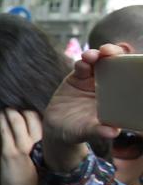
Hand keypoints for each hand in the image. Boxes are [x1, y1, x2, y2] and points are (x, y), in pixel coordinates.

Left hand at [0, 109, 42, 184]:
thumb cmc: (32, 182)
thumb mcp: (41, 162)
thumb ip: (39, 148)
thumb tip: (36, 138)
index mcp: (48, 146)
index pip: (44, 123)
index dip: (36, 114)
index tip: (28, 108)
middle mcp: (39, 144)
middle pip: (33, 118)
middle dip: (24, 110)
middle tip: (16, 104)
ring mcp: (24, 148)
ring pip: (19, 122)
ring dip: (11, 112)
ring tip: (7, 107)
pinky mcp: (12, 153)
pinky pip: (6, 131)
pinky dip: (3, 121)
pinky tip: (0, 114)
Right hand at [43, 44, 125, 166]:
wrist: (55, 129)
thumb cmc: (76, 132)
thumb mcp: (87, 132)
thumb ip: (98, 131)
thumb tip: (112, 132)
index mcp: (115, 96)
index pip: (126, 76)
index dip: (129, 65)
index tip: (130, 62)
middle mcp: (106, 85)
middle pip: (114, 63)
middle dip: (113, 53)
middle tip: (109, 51)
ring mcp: (91, 80)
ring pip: (97, 62)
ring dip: (96, 55)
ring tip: (92, 56)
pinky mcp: (76, 77)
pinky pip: (81, 66)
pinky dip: (82, 62)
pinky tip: (82, 64)